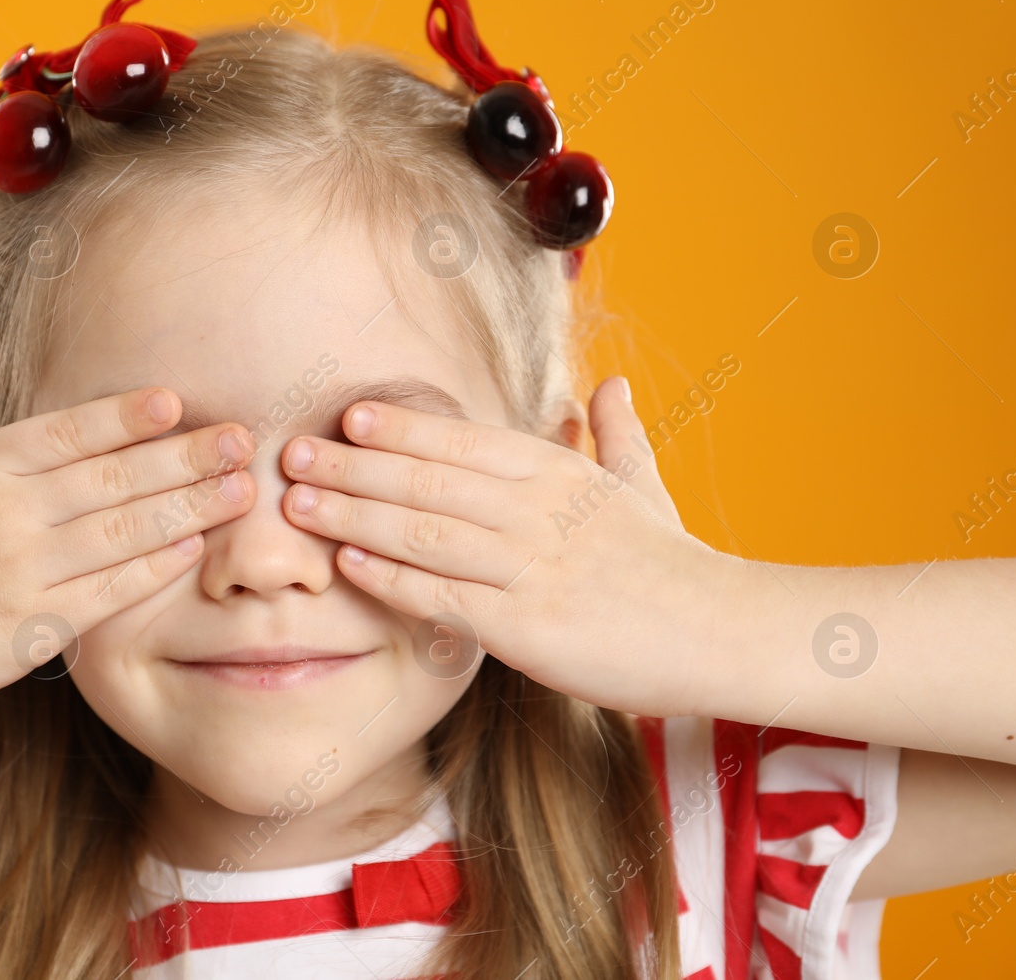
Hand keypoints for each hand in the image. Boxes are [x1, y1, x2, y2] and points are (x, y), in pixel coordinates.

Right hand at [0, 355, 256, 719]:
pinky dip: (154, 568)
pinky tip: (192, 550)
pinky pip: (109, 592)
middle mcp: (5, 511)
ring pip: (123, 530)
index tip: (177, 400)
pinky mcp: (30, 627)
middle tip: (244, 439)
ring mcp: (20, 569)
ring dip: (190, 507)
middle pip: (113, 475)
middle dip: (186, 456)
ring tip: (241, 490)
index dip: (126, 415)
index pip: (67, 431)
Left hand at [277, 375, 732, 718]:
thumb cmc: (675, 562)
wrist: (724, 632)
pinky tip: (348, 567)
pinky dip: (392, 579)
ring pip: (425, 532)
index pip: (464, 440)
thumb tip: (607, 384)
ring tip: (297, 506)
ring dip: (354, 516)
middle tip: (291, 453)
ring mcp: (533, 566)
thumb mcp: (644, 485)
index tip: (349, 417)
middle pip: (428, 480)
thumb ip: (615, 434)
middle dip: (353, 466)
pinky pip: (445, 596)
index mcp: (559, 471)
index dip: (401, 428)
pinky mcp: (529, 625)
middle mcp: (538, 509)